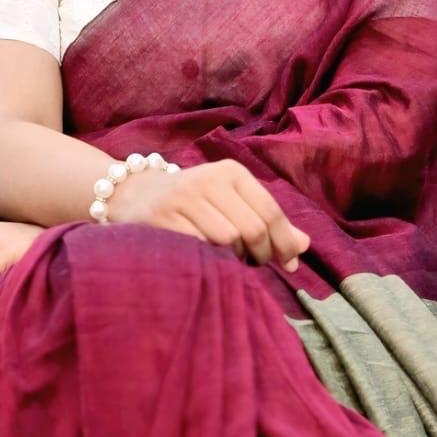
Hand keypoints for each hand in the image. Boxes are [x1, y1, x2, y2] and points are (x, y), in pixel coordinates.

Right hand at [106, 159, 310, 270]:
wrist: (132, 194)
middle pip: (252, 228)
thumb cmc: (193, 202)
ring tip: (229, 261)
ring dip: (234, 259)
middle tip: (253, 265)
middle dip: (260, 255)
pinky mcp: (162, 217)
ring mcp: (183, 197)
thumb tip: (304, 246)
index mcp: (231, 172)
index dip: (284, 242)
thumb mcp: (231, 202)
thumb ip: (268, 221)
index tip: (288, 264)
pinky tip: (207, 260)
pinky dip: (209, 260)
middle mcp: (209, 178)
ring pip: (228, 239)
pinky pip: (199, 247)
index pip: (270, 211)